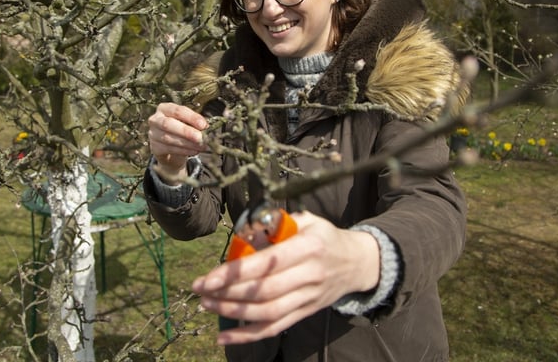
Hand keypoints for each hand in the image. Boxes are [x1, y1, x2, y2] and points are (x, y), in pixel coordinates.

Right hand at [147, 102, 207, 181]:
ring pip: (168, 138)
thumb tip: (205, 127)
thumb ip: (195, 123)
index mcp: (164, 108)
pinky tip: (195, 151)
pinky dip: (184, 151)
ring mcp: (152, 134)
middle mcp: (155, 119)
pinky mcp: (154, 147)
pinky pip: (169, 149)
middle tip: (200, 137)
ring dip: (187, 143)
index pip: (177, 110)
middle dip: (186, 131)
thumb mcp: (188, 123)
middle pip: (168, 124)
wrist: (172, 150)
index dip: (191, 117)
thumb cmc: (182, 130)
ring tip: (201, 146)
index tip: (203, 125)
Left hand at [192, 211, 379, 344]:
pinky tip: (224, 337)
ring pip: (267, 312)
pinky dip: (247, 335)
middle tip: (200, 288)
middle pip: (264, 291)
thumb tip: (242, 234)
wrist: (357, 262)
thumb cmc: (324, 237)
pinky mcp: (305, 313)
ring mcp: (309, 298)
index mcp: (309, 247)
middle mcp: (310, 275)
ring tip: (207, 303)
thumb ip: (274, 226)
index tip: (209, 277)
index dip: (236, 272)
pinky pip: (274, 328)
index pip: (268, 263)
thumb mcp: (304, 221)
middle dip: (227, 292)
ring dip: (233, 311)